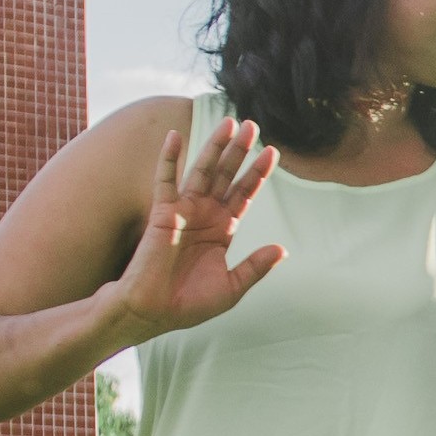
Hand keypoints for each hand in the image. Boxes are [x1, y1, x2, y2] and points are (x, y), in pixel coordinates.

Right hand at [108, 117, 282, 341]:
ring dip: (214, 147)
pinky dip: (168, 158)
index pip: (244, 194)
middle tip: (253, 125)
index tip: (274, 151)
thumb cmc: (189, 304)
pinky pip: (165, 181)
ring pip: (202, 171)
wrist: (153, 313)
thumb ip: (256, 267)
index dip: (257, 173)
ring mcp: (184, 211)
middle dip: (239, 151)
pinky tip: (174, 136)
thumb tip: (282, 250)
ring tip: (229, 122)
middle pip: (226, 175)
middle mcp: (204, 215)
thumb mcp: (231, 287)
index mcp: (222, 229)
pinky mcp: (162, 213)